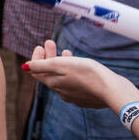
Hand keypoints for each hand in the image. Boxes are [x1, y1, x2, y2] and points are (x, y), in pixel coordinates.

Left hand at [23, 40, 137, 109]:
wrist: (113, 90)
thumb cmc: (87, 74)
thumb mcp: (61, 65)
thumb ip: (41, 66)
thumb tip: (24, 67)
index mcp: (53, 84)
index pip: (36, 71)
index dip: (36, 57)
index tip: (41, 45)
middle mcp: (62, 92)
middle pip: (50, 73)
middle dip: (49, 56)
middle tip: (51, 42)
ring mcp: (75, 96)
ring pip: (63, 77)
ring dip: (61, 62)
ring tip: (66, 50)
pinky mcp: (88, 97)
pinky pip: (75, 83)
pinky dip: (73, 71)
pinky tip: (79, 64)